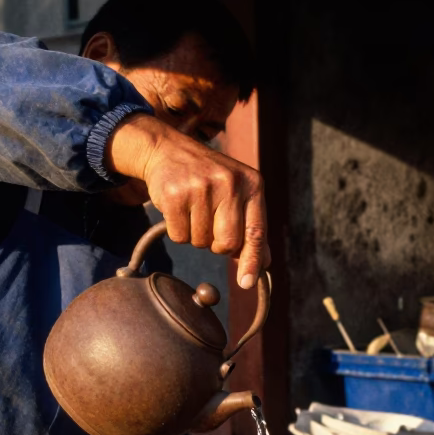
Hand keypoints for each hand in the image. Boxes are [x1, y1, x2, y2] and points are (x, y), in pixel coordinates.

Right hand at [106, 114, 269, 288]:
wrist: (169, 151)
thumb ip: (251, 227)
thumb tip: (264, 263)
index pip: (256, 231)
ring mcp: (201, 188)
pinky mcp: (175, 195)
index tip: (247, 283)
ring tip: (193, 209)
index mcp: (252, 184)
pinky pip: (179, 236)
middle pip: (227, 243)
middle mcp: (229, 183)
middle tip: (209, 225)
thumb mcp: (238, 193)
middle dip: (216, 244)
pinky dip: (177, 230)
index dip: (253, 260)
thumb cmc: (208, 177)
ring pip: (200, 242)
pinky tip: (179, 208)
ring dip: (195, 235)